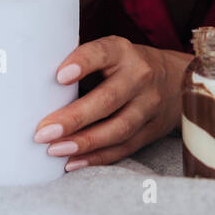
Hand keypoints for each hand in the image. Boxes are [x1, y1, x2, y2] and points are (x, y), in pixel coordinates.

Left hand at [32, 36, 191, 170]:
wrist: (178, 80)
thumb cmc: (127, 65)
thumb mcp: (111, 52)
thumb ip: (82, 62)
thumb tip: (35, 75)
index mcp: (123, 51)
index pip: (102, 53)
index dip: (82, 63)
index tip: (59, 76)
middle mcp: (140, 77)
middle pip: (108, 100)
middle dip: (74, 118)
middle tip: (43, 131)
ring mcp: (149, 106)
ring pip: (118, 128)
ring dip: (84, 143)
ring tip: (54, 150)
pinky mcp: (151, 130)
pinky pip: (124, 148)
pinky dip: (97, 158)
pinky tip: (73, 162)